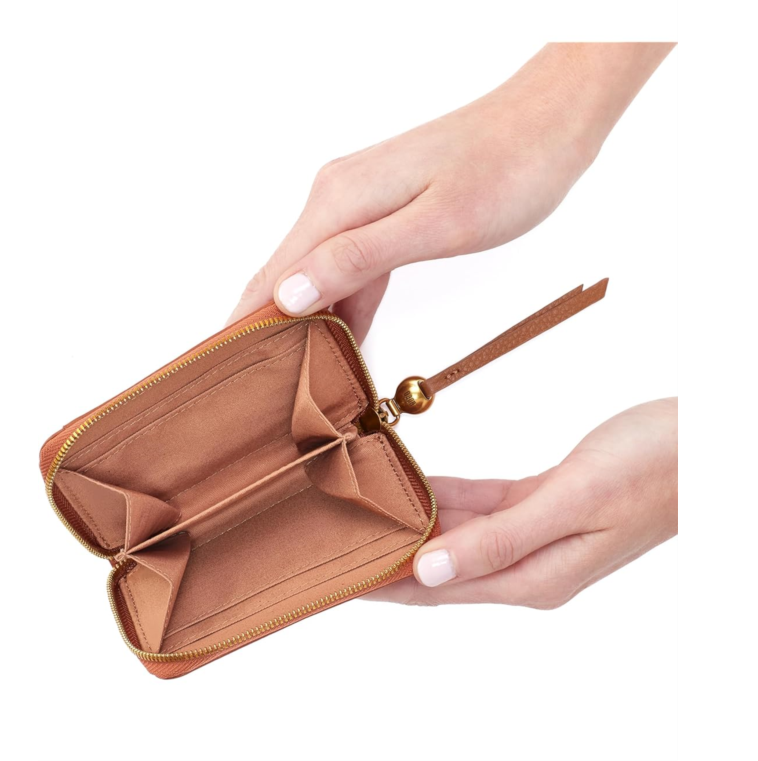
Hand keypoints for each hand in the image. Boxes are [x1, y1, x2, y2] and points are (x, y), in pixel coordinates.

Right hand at [229, 43, 674, 342]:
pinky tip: (350, 341)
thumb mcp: (436, 225)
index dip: (243, 326)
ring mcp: (359, 202)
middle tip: (261, 395)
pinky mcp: (384, 210)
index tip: (220, 373)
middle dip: (270, 332)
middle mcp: (337, 198)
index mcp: (338, 201)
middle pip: (287, 277)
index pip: (271, 275)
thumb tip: (289, 293)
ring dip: (311, 324)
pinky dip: (348, 305)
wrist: (549, 122)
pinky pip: (352, 267)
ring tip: (299, 381)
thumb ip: (358, 257)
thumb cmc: (505, 169)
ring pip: (319, 275)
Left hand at [365, 398, 677, 607]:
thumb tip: (428, 571)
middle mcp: (529, 562)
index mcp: (534, 576)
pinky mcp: (541, 503)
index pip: (439, 589)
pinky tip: (417, 488)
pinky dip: (447, 497)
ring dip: (414, 526)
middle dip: (389, 559)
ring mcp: (535, 533)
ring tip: (365, 516)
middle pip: (440, 566)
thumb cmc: (650, 470)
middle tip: (337, 545)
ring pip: (457, 533)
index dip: (386, 587)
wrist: (695, 442)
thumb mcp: (569, 504)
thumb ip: (497, 540)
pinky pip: (480, 503)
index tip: (338, 581)